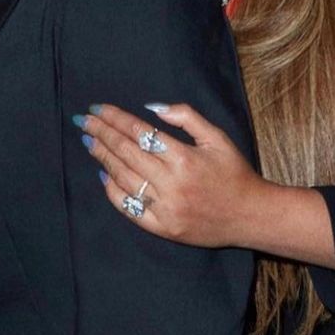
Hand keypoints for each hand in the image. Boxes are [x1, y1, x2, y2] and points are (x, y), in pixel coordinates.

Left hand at [74, 102, 263, 247]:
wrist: (251, 216)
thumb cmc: (234, 173)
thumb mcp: (217, 137)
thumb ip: (186, 117)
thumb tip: (151, 107)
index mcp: (184, 157)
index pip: (139, 132)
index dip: (115, 119)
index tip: (97, 109)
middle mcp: (171, 182)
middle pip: (126, 153)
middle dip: (101, 134)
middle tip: (83, 121)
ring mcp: (166, 207)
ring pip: (124, 178)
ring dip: (103, 158)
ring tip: (88, 142)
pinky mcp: (163, 227)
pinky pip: (130, 208)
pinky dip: (113, 191)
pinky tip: (103, 175)